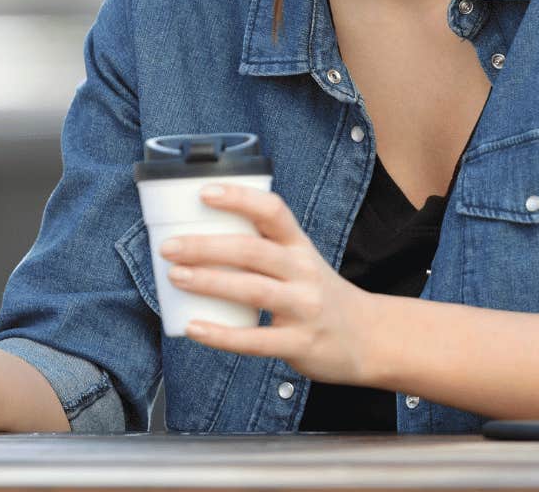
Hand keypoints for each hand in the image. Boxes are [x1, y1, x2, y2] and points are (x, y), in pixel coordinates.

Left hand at [160, 183, 379, 385]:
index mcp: (300, 246)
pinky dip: (221, 335)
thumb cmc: (319, 294)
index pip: (273, 211)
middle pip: (252, 250)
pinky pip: (256, 339)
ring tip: (175, 277)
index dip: (239, 199)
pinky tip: (193, 328)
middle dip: (206, 246)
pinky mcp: (301, 344)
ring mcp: (304, 308)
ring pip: (252, 289)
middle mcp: (304, 272)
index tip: (204, 193)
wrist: (369, 339)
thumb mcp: (300, 261)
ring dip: (209, 282)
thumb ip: (262, 247)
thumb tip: (197, 233)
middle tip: (169, 247)